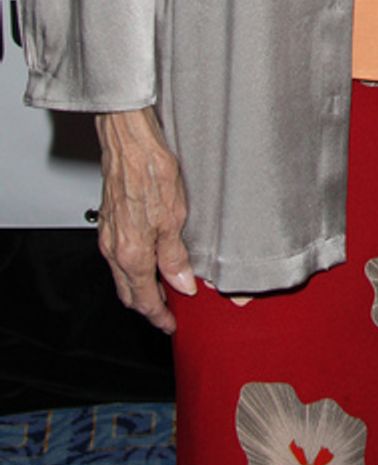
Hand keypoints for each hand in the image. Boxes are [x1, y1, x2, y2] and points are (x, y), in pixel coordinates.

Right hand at [94, 107, 194, 334]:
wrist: (129, 140)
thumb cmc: (150, 169)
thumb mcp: (174, 216)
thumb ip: (175, 255)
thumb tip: (182, 284)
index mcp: (131, 253)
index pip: (143, 299)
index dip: (158, 316)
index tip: (170, 324)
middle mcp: (114, 249)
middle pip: (129, 292)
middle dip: (147, 306)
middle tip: (168, 311)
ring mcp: (108, 235)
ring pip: (122, 275)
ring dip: (140, 287)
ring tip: (164, 286)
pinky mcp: (108, 221)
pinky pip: (118, 257)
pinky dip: (133, 268)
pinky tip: (150, 258)